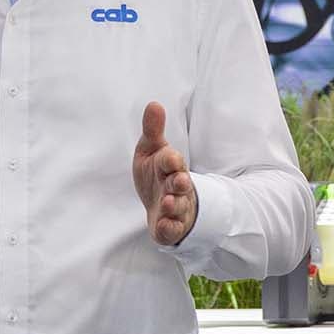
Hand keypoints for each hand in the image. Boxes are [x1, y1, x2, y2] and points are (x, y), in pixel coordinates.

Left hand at [133, 102, 198, 246]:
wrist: (163, 205)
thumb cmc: (157, 174)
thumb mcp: (153, 151)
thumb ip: (153, 131)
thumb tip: (154, 104)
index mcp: (170, 167)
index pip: (172, 161)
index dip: (170, 160)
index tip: (169, 157)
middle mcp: (176, 187)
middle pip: (180, 184)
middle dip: (180, 183)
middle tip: (178, 181)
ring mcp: (176, 208)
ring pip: (178, 207)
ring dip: (175, 205)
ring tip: (169, 203)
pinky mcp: (171, 226)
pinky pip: (172, 229)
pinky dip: (169, 227)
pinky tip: (164, 224)